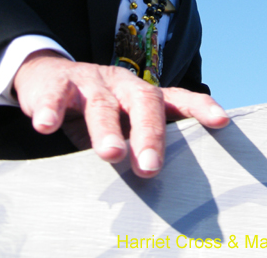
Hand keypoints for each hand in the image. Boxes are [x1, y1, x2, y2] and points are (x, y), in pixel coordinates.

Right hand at [12, 50, 229, 176]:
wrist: (45, 77)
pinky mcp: (57, 83)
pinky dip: (51, 110)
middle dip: (150, 134)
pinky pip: (55, 95)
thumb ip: (138, 144)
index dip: (200, 108)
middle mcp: (122, 84)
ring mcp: (91, 81)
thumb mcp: (120, 124)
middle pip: (143, 101)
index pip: (178, 99)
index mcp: (143, 94)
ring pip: (102, 103)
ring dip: (106, 129)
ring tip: (111, 153)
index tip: (221, 122)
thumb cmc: (94, 111)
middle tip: (151, 166)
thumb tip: (166, 188)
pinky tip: (46, 125)